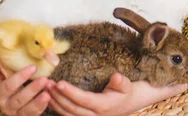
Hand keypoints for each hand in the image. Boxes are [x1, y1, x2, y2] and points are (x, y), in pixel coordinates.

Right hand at [0, 58, 53, 115]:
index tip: (33, 67)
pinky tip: (49, 98)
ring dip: (38, 102)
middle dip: (32, 90)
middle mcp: (6, 105)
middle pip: (19, 99)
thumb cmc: (2, 79)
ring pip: (27, 110)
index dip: (20, 78)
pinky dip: (43, 107)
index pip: (8, 86)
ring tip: (48, 92)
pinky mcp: (26, 115)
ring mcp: (16, 112)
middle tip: (44, 79)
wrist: (8, 93)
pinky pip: (33, 115)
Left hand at [47, 73, 187, 115]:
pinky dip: (59, 107)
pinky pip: (71, 114)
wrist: (143, 99)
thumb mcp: (136, 85)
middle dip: (58, 98)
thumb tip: (116, 77)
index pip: (84, 102)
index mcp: (106, 107)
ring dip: (55, 102)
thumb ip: (125, 82)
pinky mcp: (90, 115)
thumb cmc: (139, 90)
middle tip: (45, 83)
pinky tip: (50, 98)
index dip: (70, 94)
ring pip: (69, 113)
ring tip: (44, 89)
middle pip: (73, 109)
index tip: (59, 84)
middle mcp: (98, 115)